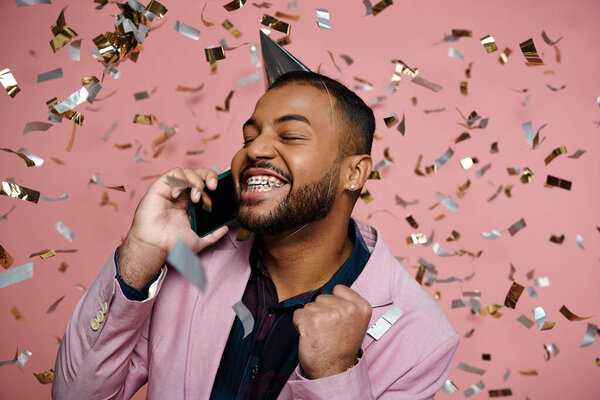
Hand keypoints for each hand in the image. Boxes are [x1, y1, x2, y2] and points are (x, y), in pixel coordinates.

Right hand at [118, 168, 228, 288]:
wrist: (156, 247)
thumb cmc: (173, 244)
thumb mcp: (199, 240)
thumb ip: (213, 234)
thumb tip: (226, 228)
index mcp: (191, 203)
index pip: (205, 184)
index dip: (216, 178)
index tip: (228, 176)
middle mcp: (182, 195)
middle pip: (199, 174)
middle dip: (209, 176)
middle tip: (214, 187)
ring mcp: (171, 190)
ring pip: (187, 171)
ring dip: (195, 180)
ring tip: (197, 196)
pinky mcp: (160, 187)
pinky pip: (173, 174)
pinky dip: (180, 181)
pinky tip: (178, 195)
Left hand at [292, 285, 371, 378]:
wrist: (334, 372)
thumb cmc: (341, 348)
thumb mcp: (356, 323)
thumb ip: (348, 305)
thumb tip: (331, 292)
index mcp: (362, 307)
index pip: (338, 289)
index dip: (333, 303)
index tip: (336, 319)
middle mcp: (348, 309)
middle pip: (322, 297)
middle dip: (321, 311)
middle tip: (327, 330)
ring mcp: (330, 314)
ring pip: (309, 306)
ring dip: (310, 319)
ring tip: (320, 334)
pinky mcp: (312, 321)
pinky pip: (298, 314)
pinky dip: (299, 325)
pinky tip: (310, 336)